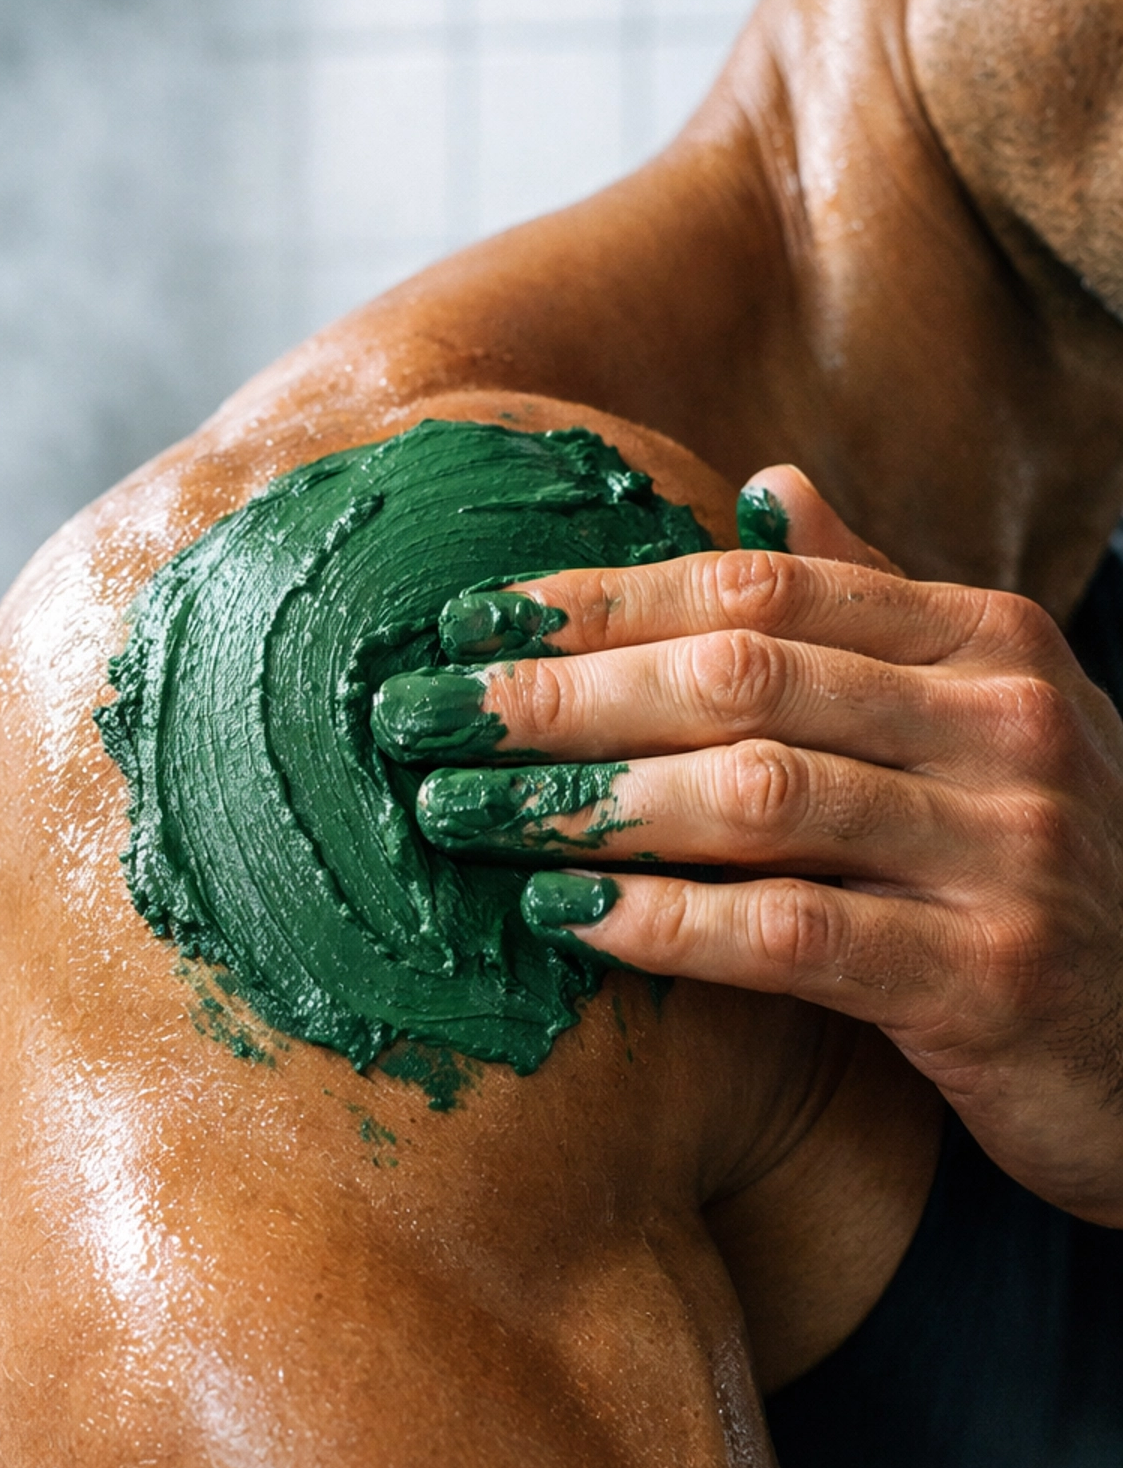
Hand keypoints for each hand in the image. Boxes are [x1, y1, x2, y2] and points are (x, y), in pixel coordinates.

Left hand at [372, 467, 1122, 1223]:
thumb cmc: (1049, 865)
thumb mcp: (986, 714)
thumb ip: (873, 605)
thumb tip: (764, 489)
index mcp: (983, 640)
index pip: (756, 589)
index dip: (599, 600)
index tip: (468, 621)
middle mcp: (1002, 723)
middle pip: (737, 675)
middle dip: (559, 693)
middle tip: (419, 714)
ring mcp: (1005, 847)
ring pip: (756, 794)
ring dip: (585, 801)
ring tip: (461, 813)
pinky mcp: (990, 978)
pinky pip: (795, 935)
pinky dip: (668, 921)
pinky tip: (566, 919)